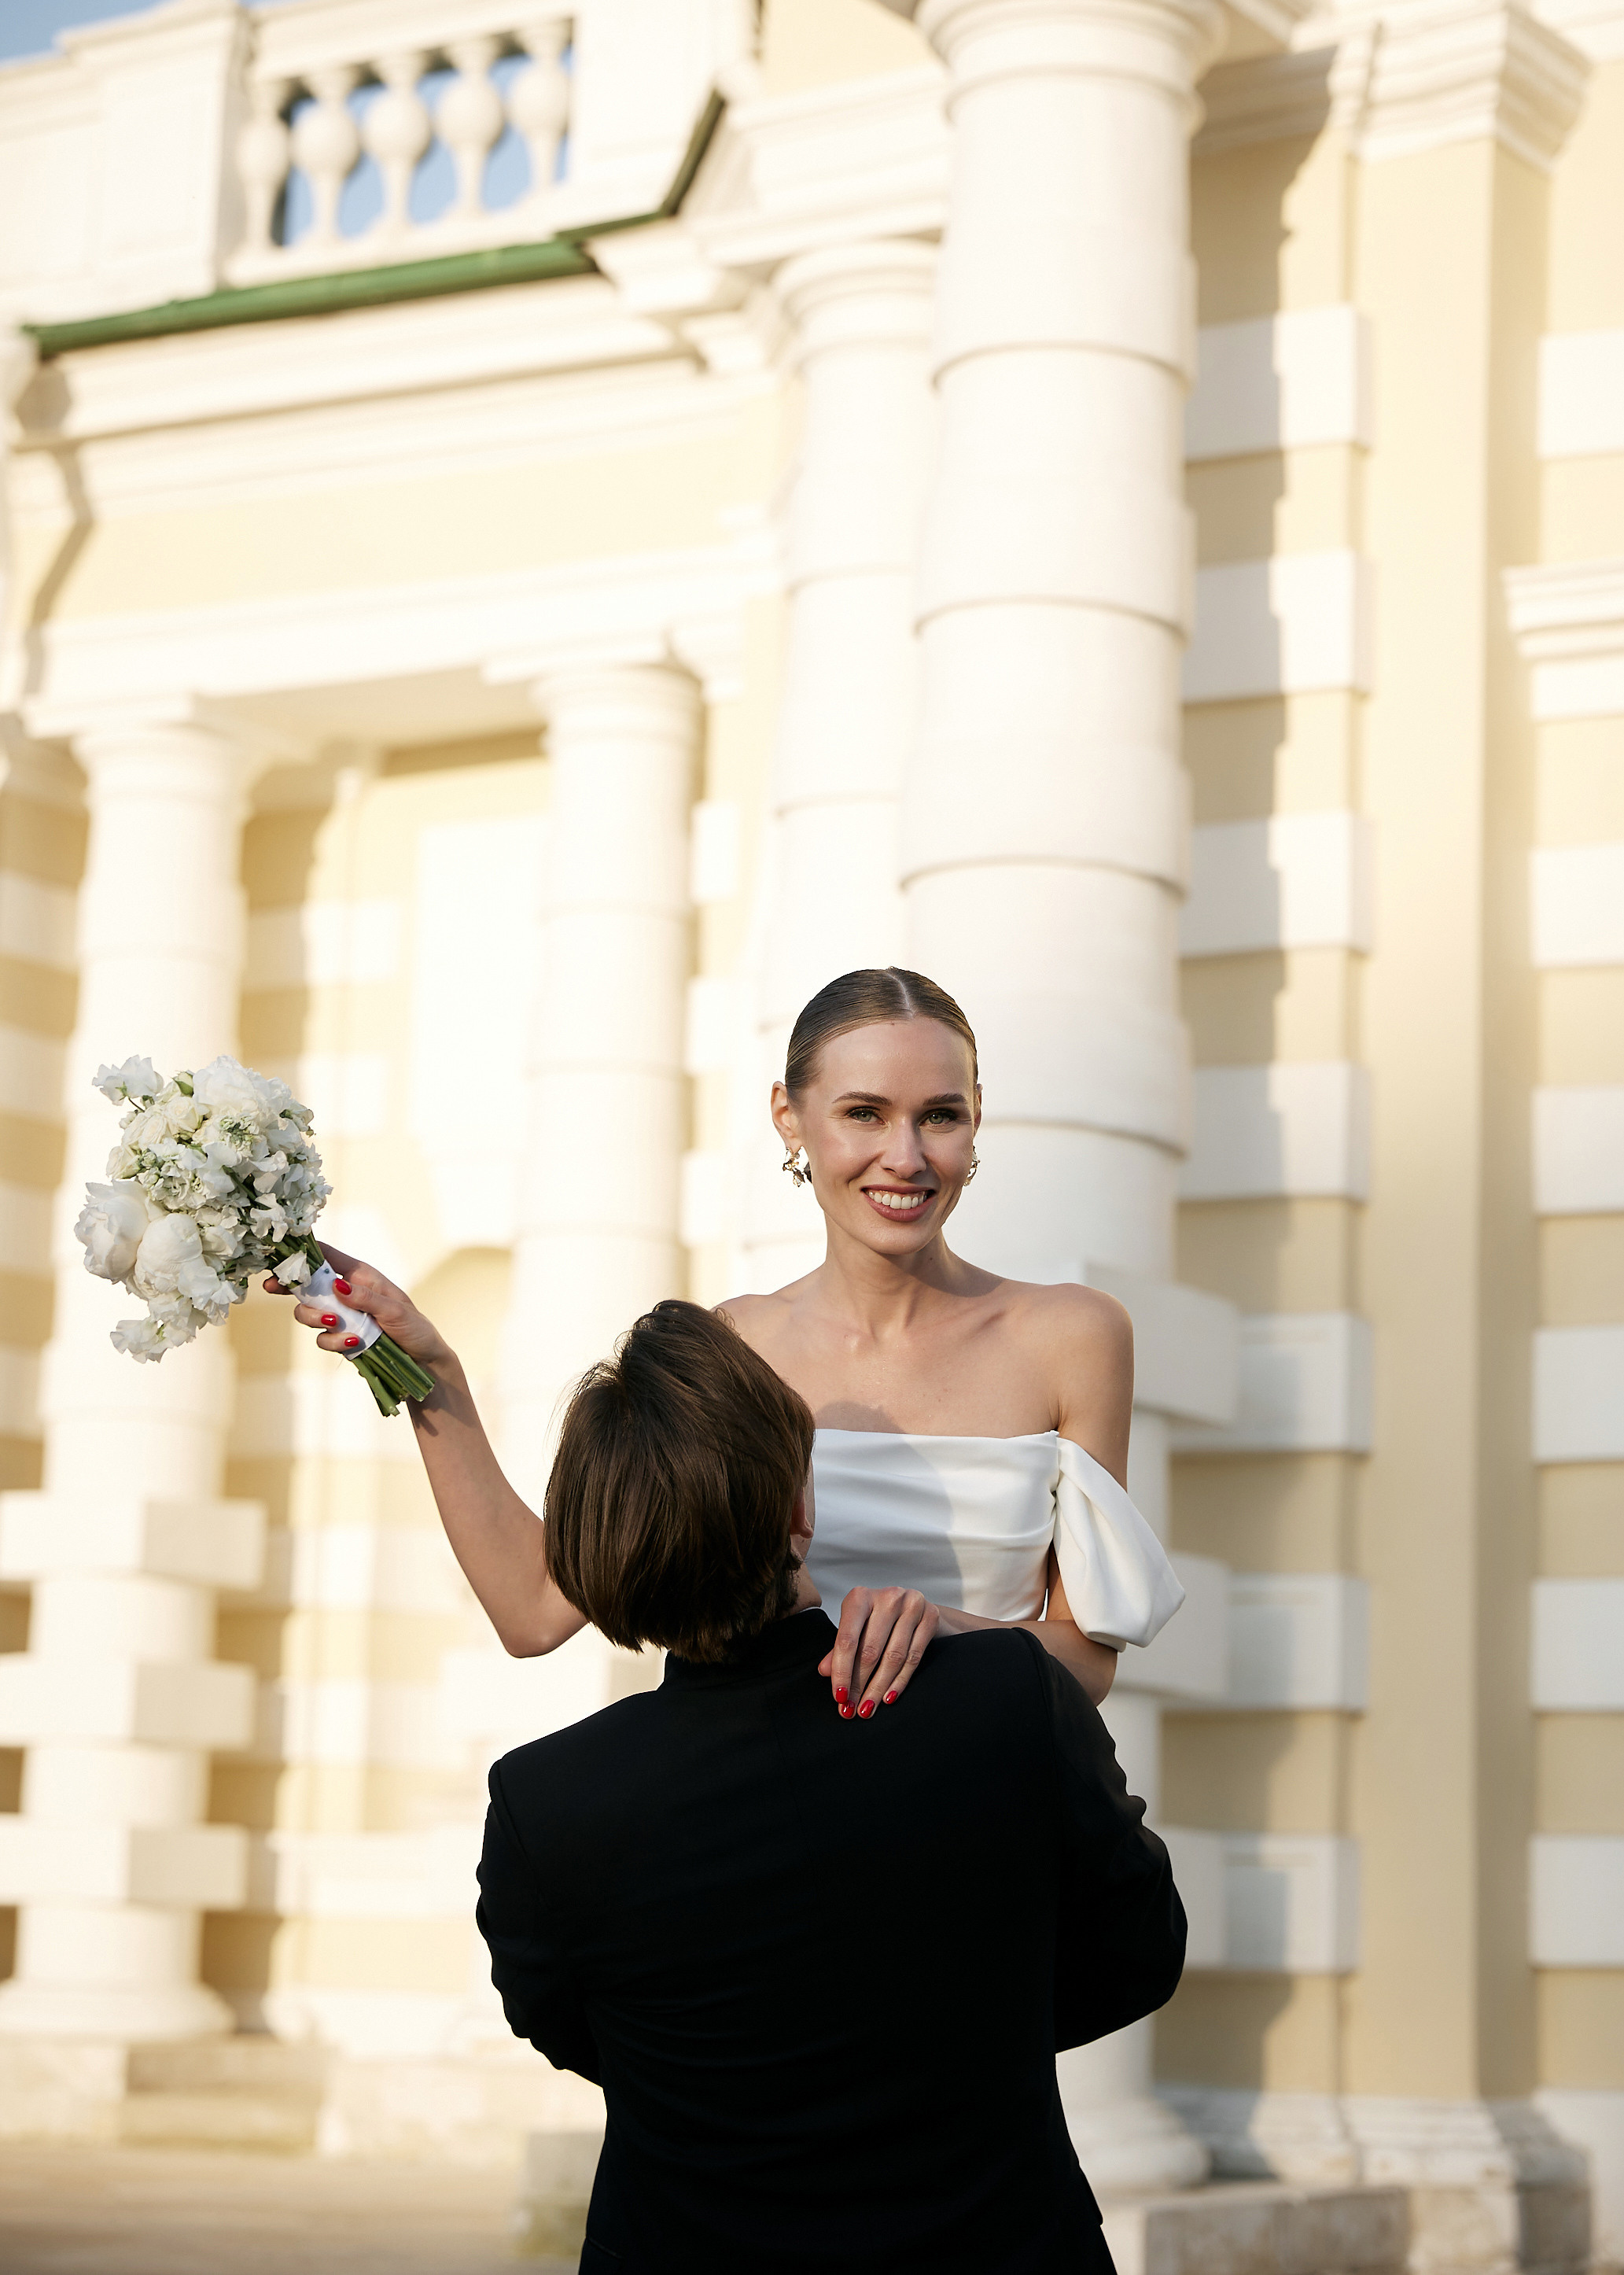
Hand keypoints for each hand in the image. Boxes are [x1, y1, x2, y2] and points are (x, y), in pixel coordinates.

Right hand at [263, 1245, 452, 1370]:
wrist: (422, 1361)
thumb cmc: (415, 1328)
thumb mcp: (395, 1310)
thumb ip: (366, 1298)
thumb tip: (336, 1285)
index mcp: (361, 1276)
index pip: (327, 1257)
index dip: (301, 1254)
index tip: (278, 1256)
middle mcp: (347, 1293)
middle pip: (307, 1285)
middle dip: (291, 1288)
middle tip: (272, 1289)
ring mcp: (342, 1316)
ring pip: (309, 1313)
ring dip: (315, 1318)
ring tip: (336, 1324)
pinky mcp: (341, 1338)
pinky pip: (323, 1338)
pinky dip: (332, 1341)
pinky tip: (352, 1342)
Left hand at [818, 1586, 938, 1719]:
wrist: (915, 1606)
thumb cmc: (878, 1619)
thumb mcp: (855, 1628)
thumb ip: (840, 1649)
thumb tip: (824, 1671)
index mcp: (860, 1597)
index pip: (847, 1640)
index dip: (842, 1671)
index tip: (839, 1697)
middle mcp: (887, 1597)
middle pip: (870, 1651)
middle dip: (859, 1685)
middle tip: (852, 1710)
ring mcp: (911, 1605)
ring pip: (893, 1657)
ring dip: (878, 1688)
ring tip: (868, 1708)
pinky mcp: (930, 1616)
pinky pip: (913, 1657)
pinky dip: (899, 1681)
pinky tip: (888, 1698)